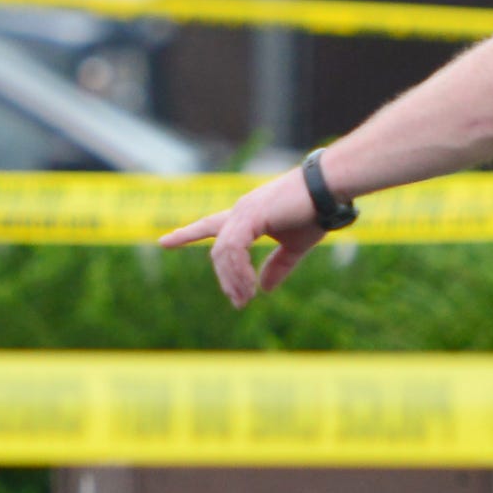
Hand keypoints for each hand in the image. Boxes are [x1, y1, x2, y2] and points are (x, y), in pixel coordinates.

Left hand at [157, 167, 327, 306]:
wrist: (329, 190)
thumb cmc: (315, 212)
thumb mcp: (294, 246)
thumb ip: (277, 267)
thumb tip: (263, 289)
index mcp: (246, 216)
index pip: (210, 225)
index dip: (187, 233)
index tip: (164, 241)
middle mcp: (239, 211)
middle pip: (218, 251)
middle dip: (225, 279)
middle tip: (239, 303)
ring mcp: (243, 212)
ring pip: (222, 252)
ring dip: (232, 279)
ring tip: (244, 299)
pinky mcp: (251, 216)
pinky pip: (233, 249)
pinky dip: (238, 269)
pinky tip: (250, 285)